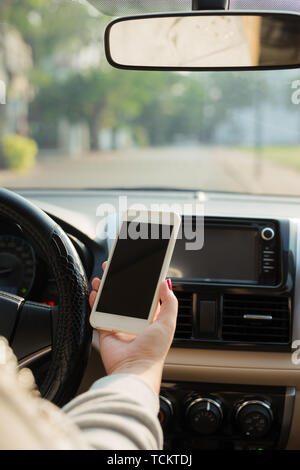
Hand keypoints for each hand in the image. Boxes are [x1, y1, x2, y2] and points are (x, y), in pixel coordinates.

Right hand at [89, 262, 177, 393]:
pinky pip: (99, 312)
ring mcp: (119, 324)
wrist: (133, 369)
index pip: (144, 294)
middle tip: (112, 269)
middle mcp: (135, 320)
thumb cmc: (152, 351)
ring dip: (105, 289)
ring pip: (110, 301)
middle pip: (125, 295)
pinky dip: (95, 302)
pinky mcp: (106, 329)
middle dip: (118, 281)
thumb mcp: (168, 323)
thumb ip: (169, 302)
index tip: (133, 268)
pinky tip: (95, 293)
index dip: (139, 280)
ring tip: (102, 279)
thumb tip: (165, 283)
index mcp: (151, 317)